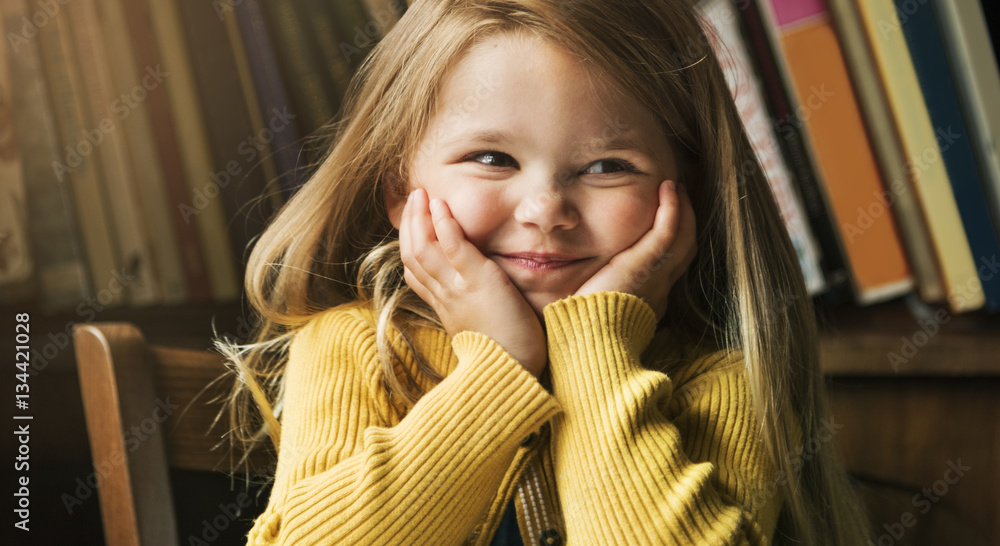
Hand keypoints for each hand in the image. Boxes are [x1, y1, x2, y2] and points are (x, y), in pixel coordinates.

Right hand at [399, 188, 547, 376]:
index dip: (411, 247)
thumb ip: (477, 310)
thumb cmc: (510, 357)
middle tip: (413, 199)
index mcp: (446, 309)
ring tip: (421, 193)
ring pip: (423, 249)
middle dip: (410, 225)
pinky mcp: (477, 282)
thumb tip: (482, 300)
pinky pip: (452, 248)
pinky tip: (441, 206)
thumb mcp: (484, 329)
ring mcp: (457, 289)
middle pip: (412, 256)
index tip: (413, 227)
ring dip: (420, 217)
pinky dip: (443, 224)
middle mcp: (445, 297)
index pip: (416, 274)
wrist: (515, 374)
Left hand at [573, 180, 695, 321]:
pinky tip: (669, 189)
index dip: (673, 244)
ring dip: (682, 210)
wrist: (590, 341)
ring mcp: (658, 276)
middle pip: (685, 250)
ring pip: (684, 238)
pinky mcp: (647, 264)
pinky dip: (672, 208)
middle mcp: (660, 288)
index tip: (667, 225)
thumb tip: (577, 291)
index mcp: (650, 301)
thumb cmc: (583, 331)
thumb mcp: (596, 311)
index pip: (670, 267)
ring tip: (675, 188)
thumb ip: (596, 297)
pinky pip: (669, 231)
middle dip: (686, 223)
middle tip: (679, 199)